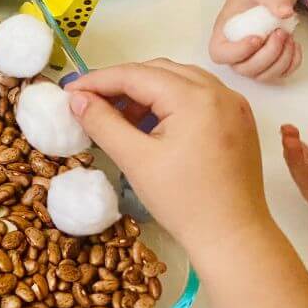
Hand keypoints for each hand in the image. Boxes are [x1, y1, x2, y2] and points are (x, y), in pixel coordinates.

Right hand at [66, 60, 268, 252]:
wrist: (233, 237)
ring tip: (119, 117)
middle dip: (121, 83)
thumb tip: (76, 98)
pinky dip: (168, 102)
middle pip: (158, 71)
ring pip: (178, 80)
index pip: (136, 75)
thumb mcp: (135, 160)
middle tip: (89, 102)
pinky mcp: (237, 120)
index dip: (98, 80)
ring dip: (145, 91)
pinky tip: (151, 125)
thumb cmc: (183, 202)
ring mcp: (233, 105)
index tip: (69, 91)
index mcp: (195, 98)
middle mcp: (219, 91)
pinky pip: (196, 96)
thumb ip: (103, 123)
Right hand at [209, 0, 301, 81]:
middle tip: (280, 32)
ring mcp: (252, 61)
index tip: (257, 37)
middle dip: (267, 55)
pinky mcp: (269, 64)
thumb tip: (286, 12)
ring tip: (288, 35)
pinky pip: (281, 74)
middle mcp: (234, 54)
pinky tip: (295, 44)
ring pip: (264, 76)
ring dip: (281, 59)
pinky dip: (292, 62)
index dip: (238, 52)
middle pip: (245, 69)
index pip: (220, 55)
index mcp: (222, 37)